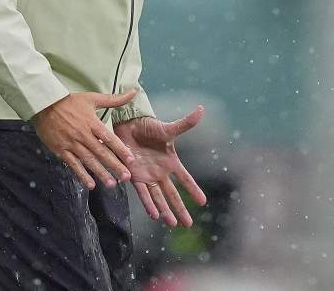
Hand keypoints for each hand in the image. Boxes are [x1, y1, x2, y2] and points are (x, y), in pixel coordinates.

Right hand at [33, 91, 137, 189]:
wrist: (44, 105)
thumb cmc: (69, 102)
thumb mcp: (92, 98)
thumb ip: (114, 99)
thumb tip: (133, 92)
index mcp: (92, 123)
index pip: (109, 139)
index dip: (120, 150)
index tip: (131, 160)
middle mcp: (83, 135)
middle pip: (101, 152)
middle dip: (115, 166)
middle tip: (126, 177)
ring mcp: (72, 144)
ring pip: (89, 161)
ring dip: (101, 173)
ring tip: (111, 184)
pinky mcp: (61, 150)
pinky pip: (73, 164)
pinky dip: (81, 175)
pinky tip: (90, 184)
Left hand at [114, 106, 206, 227]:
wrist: (129, 125)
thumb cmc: (150, 126)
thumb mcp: (168, 128)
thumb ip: (185, 123)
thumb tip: (202, 109)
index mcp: (171, 162)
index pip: (186, 179)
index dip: (194, 190)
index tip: (203, 202)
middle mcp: (161, 172)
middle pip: (173, 194)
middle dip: (181, 209)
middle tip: (188, 224)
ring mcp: (148, 176)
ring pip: (158, 198)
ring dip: (165, 211)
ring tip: (172, 224)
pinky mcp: (135, 177)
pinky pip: (142, 193)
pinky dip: (148, 203)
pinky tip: (154, 215)